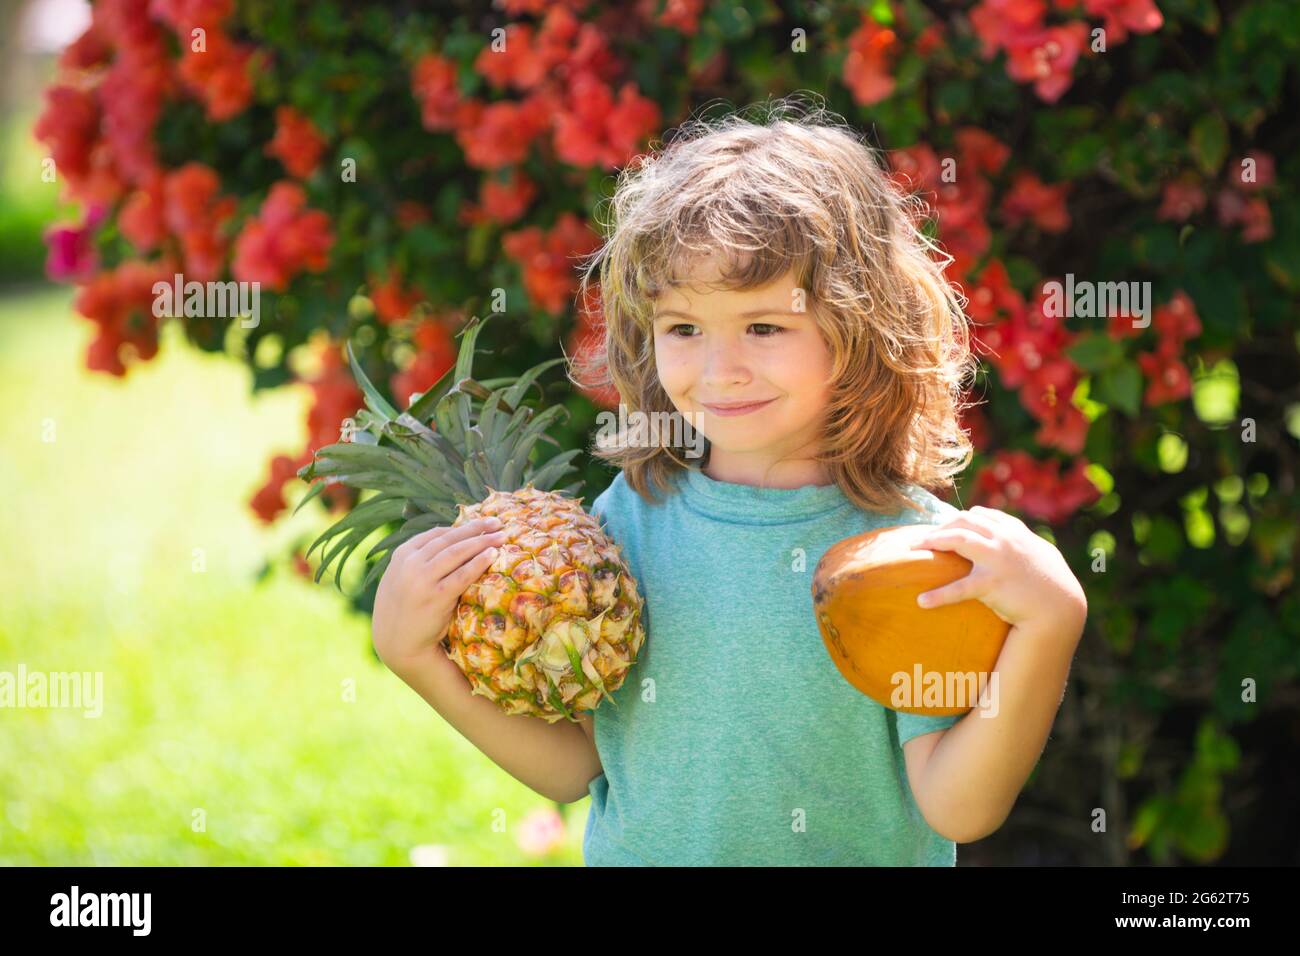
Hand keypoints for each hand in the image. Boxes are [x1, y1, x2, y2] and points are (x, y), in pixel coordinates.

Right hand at [371, 515, 507, 671]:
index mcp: (402, 554)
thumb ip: (420, 559)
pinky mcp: (436, 597)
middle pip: (450, 540)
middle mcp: (410, 563)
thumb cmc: (405, 608)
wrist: (397, 642)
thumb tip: (451, 540)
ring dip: (481, 542)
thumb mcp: (402, 577)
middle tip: (497, 523)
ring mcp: (422, 580)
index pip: (437, 534)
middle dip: (476, 529)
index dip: (461, 527)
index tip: (481, 523)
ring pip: (457, 553)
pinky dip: (478, 562)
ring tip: (501, 537)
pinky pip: (462, 575)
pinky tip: (492, 555)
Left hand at [911, 506, 1086, 634]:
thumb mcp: (1038, 551)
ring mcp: (998, 559)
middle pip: (963, 521)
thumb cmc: (1050, 581)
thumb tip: (1006, 534)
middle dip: (940, 527)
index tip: (944, 528)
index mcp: (1014, 531)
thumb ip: (1020, 540)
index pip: (980, 514)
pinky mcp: (993, 583)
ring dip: (932, 541)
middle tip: (921, 539)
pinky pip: (959, 588)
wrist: (1061, 607)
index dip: (958, 519)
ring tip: (912, 550)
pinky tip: (921, 601)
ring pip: (958, 540)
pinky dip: (938, 595)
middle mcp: (1005, 539)